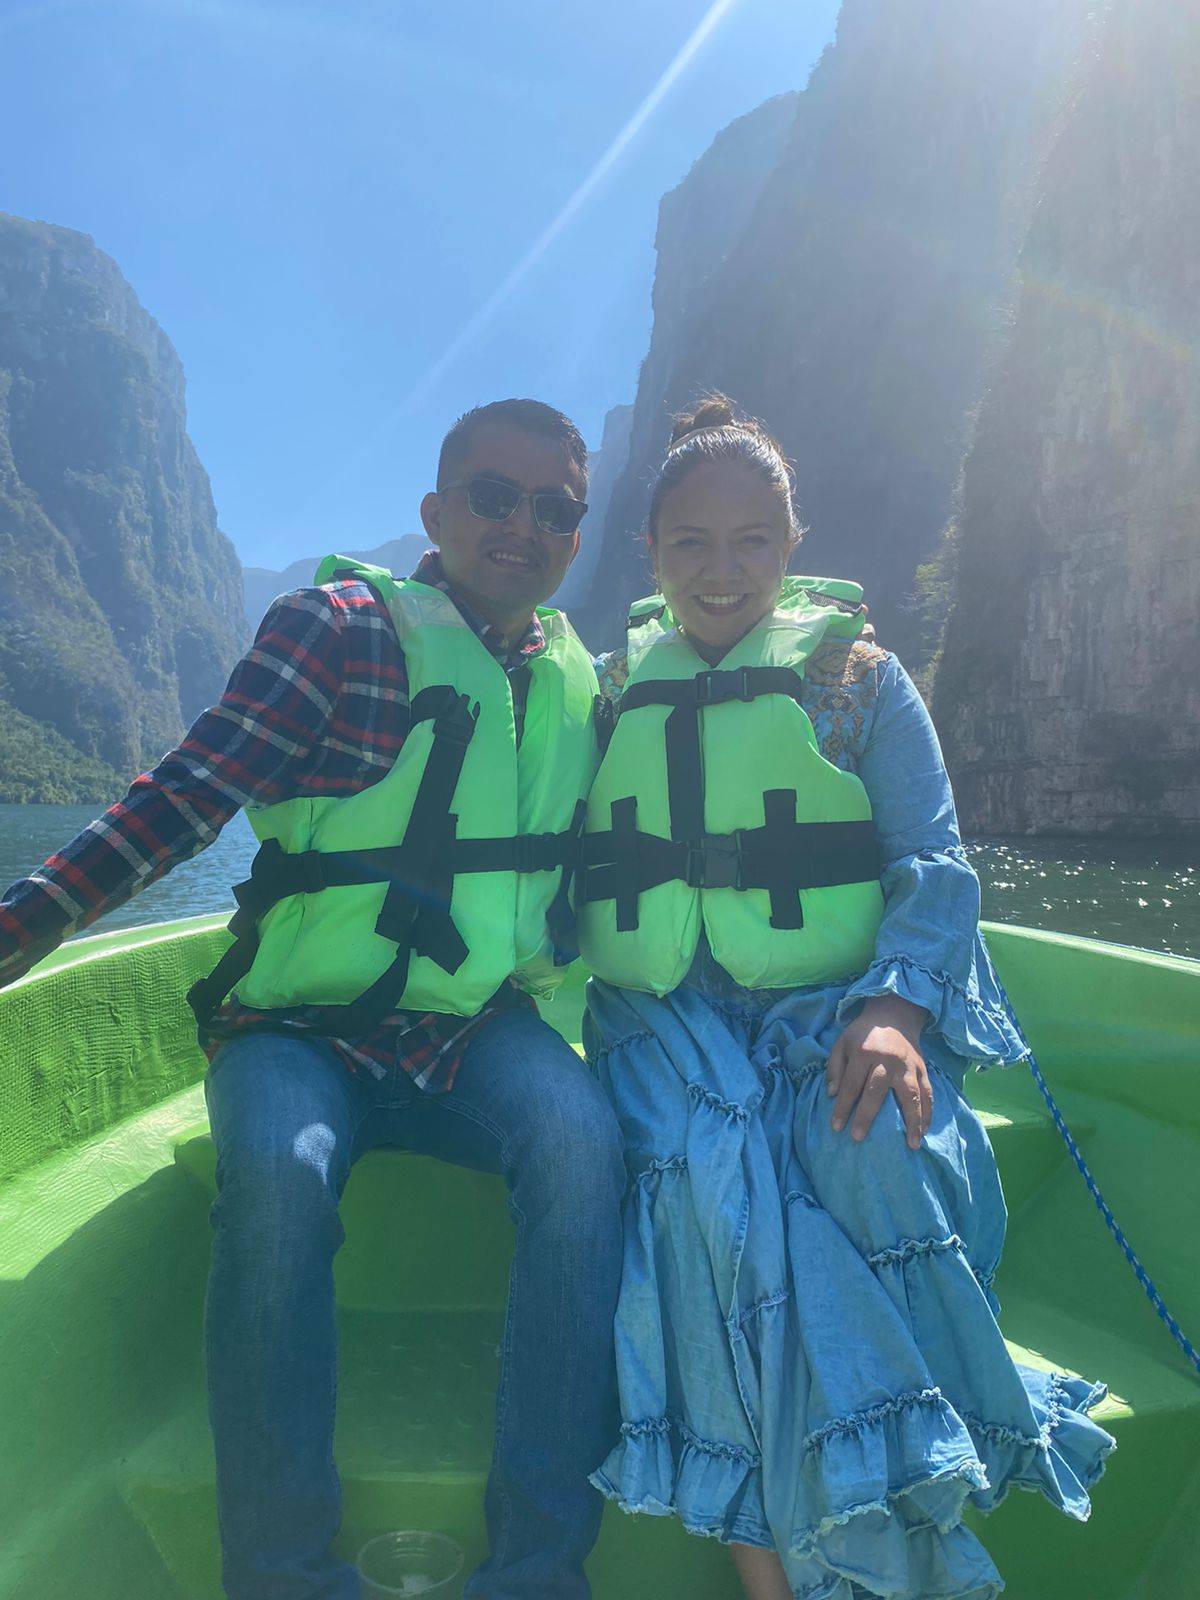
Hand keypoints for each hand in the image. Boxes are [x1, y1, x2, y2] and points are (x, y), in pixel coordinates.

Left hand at [826, 995, 931, 1148]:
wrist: (894, 1014)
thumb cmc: (863, 1033)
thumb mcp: (842, 1043)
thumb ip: (835, 1068)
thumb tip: (832, 1095)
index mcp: (864, 1052)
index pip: (852, 1084)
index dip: (843, 1106)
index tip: (836, 1127)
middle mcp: (888, 1059)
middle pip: (877, 1091)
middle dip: (866, 1116)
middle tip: (858, 1138)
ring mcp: (908, 1065)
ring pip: (911, 1095)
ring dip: (912, 1121)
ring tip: (912, 1145)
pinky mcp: (922, 1068)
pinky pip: (928, 1092)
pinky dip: (928, 1112)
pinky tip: (925, 1130)